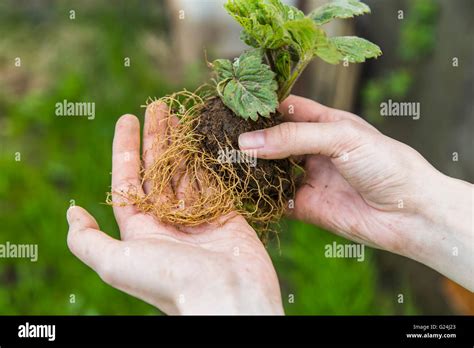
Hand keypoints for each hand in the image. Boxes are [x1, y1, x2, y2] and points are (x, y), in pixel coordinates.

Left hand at [67, 104, 282, 314]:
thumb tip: (71, 213)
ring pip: (186, 171)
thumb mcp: (116, 263)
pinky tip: (206, 138)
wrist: (227, 297)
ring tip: (180, 114)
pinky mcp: (225, 214)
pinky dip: (208, 159)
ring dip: (181, 142)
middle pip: (158, 169)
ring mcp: (198, 216)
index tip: (127, 118)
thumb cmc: (170, 280)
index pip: (128, 180)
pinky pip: (213, 180)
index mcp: (142, 229)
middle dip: (156, 137)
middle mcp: (168, 221)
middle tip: (158, 105)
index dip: (125, 149)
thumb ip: (87, 240)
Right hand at [238, 95, 472, 290]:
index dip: (262, 106)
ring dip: (252, 166)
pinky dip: (260, 195)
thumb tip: (245, 141)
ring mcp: (308, 177)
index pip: (287, 108)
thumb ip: (293, 137)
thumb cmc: (385, 163)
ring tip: (224, 159)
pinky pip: (276, 198)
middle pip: (274, 139)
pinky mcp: (305, 206)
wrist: (408, 213)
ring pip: (271, 169)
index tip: (233, 106)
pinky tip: (242, 188)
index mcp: (325, 123)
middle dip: (251, 138)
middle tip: (220, 135)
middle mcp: (314, 149)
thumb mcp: (340, 137)